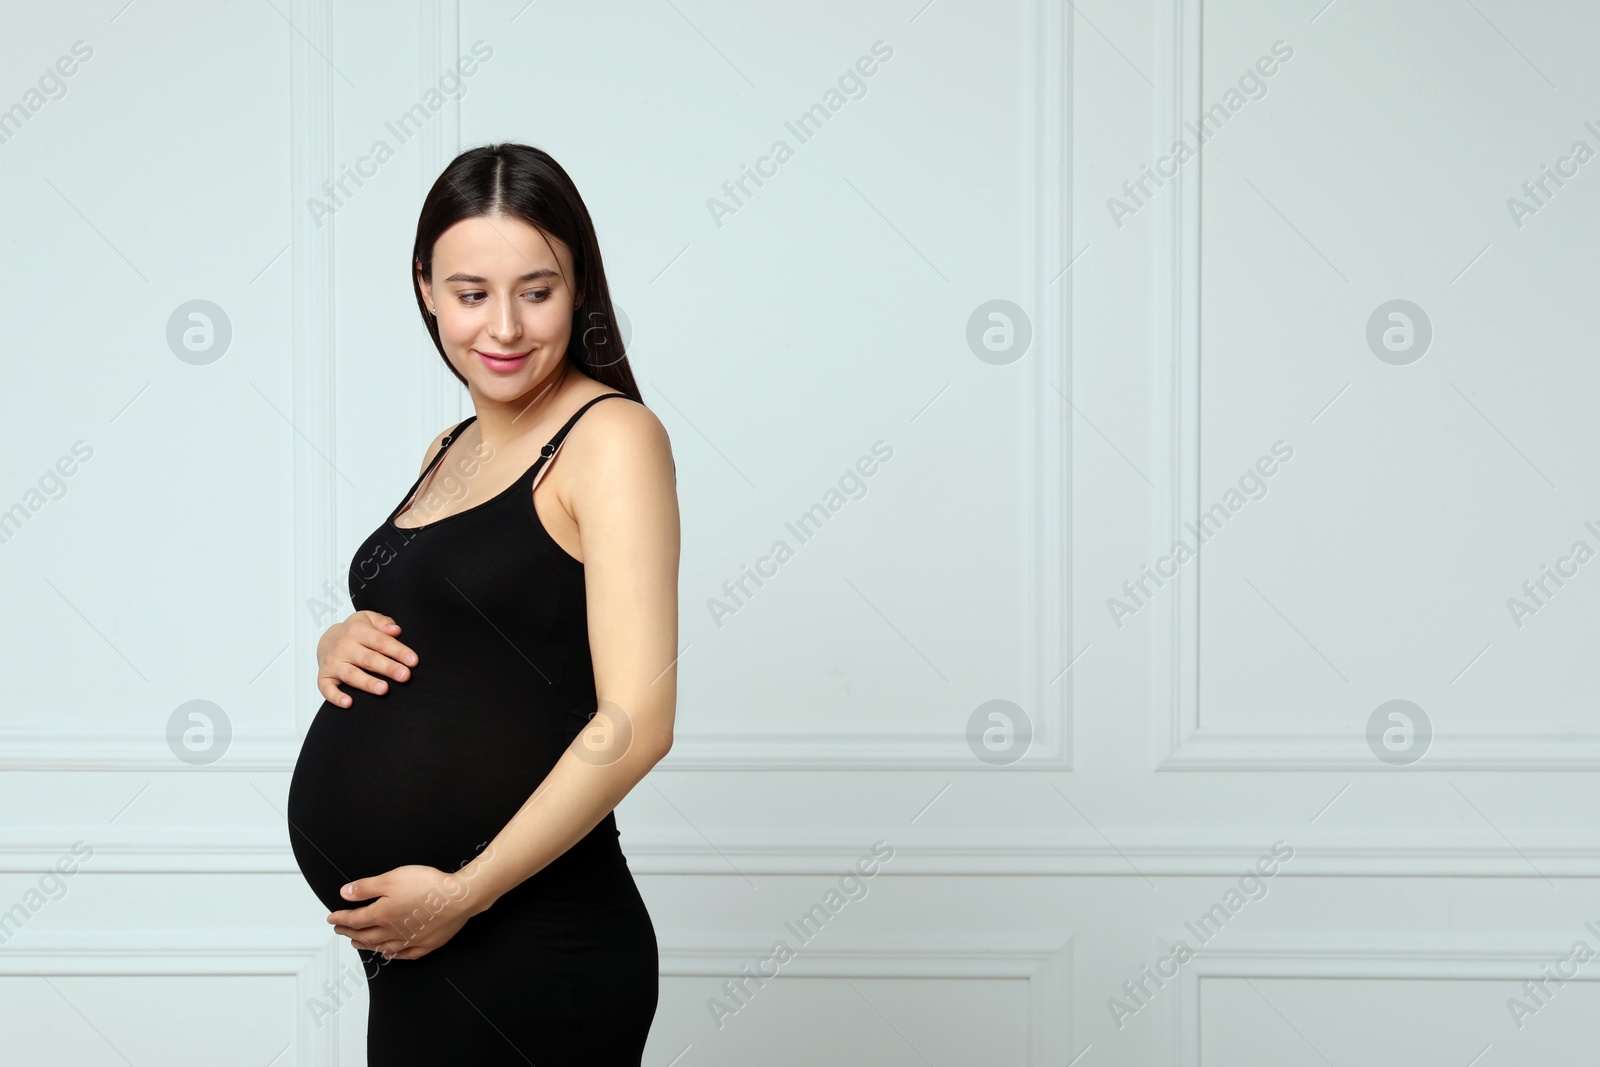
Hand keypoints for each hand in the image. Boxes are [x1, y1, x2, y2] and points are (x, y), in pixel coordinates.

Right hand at [316, 610, 416, 707]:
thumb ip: (383, 622)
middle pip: (369, 659)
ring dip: (367, 683)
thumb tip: (396, 630)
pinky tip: (348, 703)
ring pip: (351, 675)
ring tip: (383, 689)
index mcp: (357, 631)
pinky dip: (336, 697)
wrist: (326, 639)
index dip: (398, 651)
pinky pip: (327, 689)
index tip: (413, 661)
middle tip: (404, 676)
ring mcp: (333, 663)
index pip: (381, 641)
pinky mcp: (324, 677)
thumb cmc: (355, 632)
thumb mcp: (368, 619)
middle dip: (387, 668)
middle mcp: (344, 647)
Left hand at [326, 864, 485, 960]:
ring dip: (367, 946)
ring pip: (382, 947)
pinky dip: (394, 955)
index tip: (332, 918)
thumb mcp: (391, 878)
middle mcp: (392, 932)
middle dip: (350, 932)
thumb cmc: (428, 886)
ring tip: (358, 943)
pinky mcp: (426, 944)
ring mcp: (409, 941)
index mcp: (381, 915)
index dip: (341, 918)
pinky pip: (405, 955)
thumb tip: (345, 894)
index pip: (355, 919)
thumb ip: (366, 887)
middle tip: (341, 931)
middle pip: (365, 935)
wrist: (458, 898)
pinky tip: (391, 954)